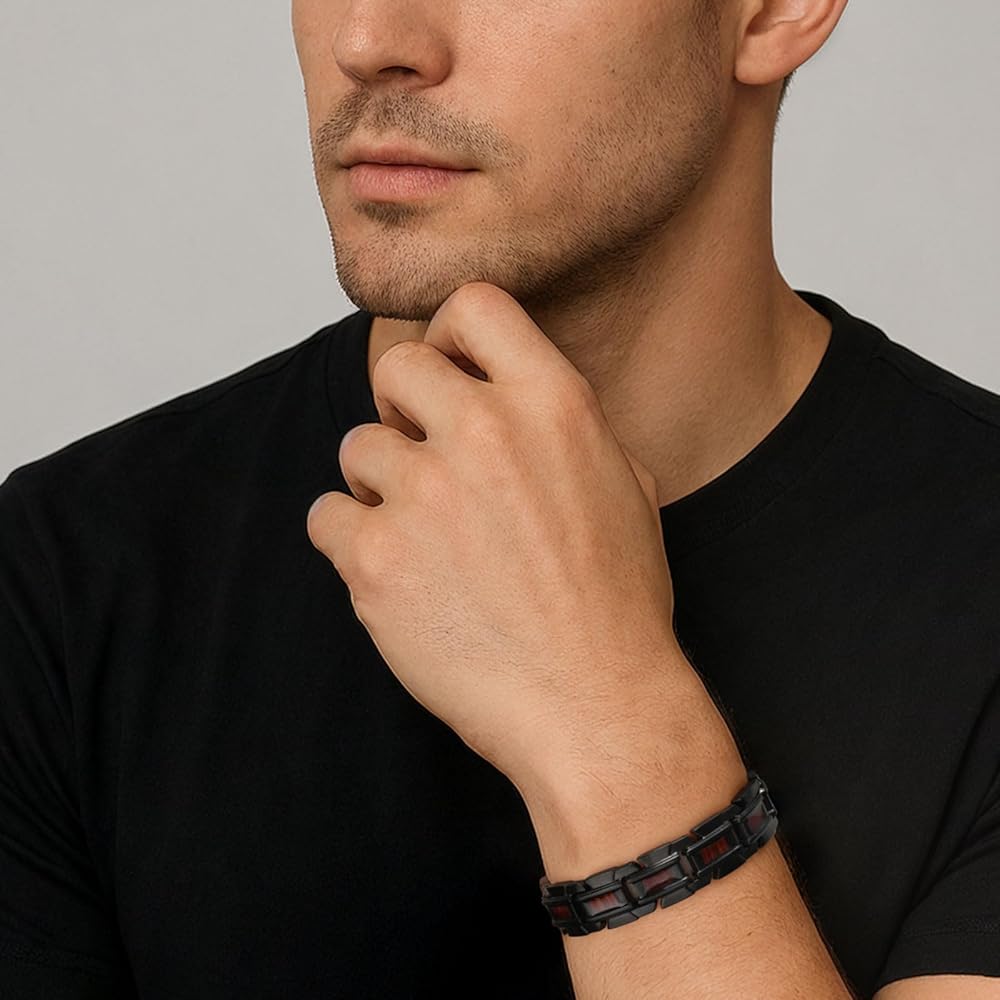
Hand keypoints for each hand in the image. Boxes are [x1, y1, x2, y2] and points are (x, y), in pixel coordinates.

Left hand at [307, 283, 683, 798]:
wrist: (594, 705)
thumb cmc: (617, 604)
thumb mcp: (625, 486)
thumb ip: (562, 426)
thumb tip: (516, 398)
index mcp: (552, 405)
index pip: (474, 306)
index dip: (448, 336)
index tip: (447, 374)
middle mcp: (485, 433)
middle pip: (396, 369)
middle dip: (403, 410)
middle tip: (426, 461)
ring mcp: (425, 493)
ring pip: (356, 447)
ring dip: (379, 486)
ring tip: (421, 537)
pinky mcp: (376, 558)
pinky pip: (325, 516)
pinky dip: (349, 540)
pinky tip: (392, 571)